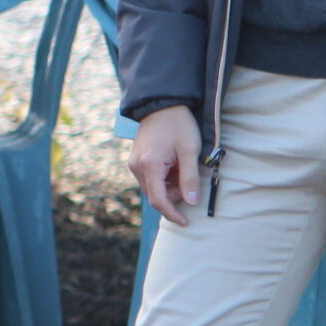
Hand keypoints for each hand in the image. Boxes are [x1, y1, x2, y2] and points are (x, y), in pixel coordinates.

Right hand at [127, 105, 203, 225]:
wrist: (162, 104)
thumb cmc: (178, 125)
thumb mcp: (189, 150)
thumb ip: (190, 178)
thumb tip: (191, 201)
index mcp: (149, 166)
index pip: (159, 200)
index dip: (173, 214)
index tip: (185, 221)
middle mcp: (137, 167)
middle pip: (155, 196)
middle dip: (173, 196)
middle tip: (189, 180)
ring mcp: (134, 163)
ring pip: (152, 188)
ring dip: (169, 187)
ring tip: (182, 168)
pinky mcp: (136, 160)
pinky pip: (149, 178)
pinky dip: (163, 179)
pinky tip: (174, 165)